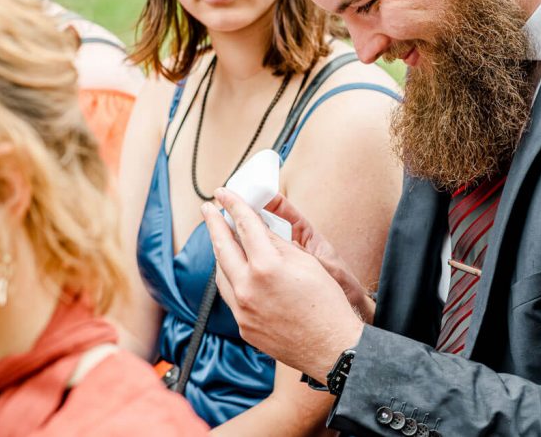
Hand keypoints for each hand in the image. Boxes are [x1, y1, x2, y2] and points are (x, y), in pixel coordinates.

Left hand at [202, 188, 364, 379]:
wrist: (332, 348)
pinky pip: (229, 295)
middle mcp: (248, 288)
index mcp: (266, 266)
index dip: (233, 205)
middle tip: (208, 208)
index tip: (224, 193)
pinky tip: (233, 269)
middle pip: (223, 247)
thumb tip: (258, 229)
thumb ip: (277, 243)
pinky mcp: (244, 327)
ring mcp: (243, 310)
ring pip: (221, 273)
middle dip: (214, 224)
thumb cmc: (326, 302)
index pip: (244, 226)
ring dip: (220, 252)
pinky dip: (229, 277)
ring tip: (220, 237)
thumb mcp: (306, 261)